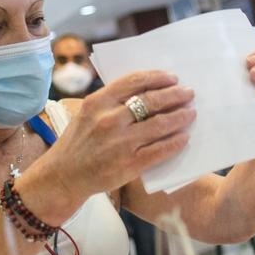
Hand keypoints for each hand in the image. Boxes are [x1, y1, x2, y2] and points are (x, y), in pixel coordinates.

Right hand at [36, 70, 195, 203]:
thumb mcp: (87, 113)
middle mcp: (109, 120)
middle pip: (152, 101)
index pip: (134, 81)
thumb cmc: (78, 143)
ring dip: (181, 116)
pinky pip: (160, 150)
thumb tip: (148, 90)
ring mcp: (120, 143)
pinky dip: (176, 142)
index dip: (157, 77)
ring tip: (191, 112)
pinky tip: (184, 137)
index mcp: (97, 102)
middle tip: (189, 93)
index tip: (172, 77)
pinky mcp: (129, 165)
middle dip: (175, 95)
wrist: (63, 176)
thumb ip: (112, 101)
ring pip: (160, 125)